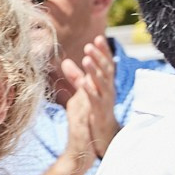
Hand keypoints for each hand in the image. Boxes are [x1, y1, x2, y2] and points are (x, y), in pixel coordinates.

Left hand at [61, 38, 118, 159]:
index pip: (107, 63)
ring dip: (94, 71)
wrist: (101, 137)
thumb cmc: (93, 112)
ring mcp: (105, 101)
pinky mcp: (99, 112)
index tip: (98, 37)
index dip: (103, 51)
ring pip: (101, 83)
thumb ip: (76, 77)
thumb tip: (65, 61)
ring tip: (86, 59)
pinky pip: (95, 100)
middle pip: (106, 70)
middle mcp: (108, 90)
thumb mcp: (83, 91)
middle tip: (90, 44)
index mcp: (105, 83)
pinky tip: (83, 83)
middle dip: (99, 56)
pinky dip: (90, 91)